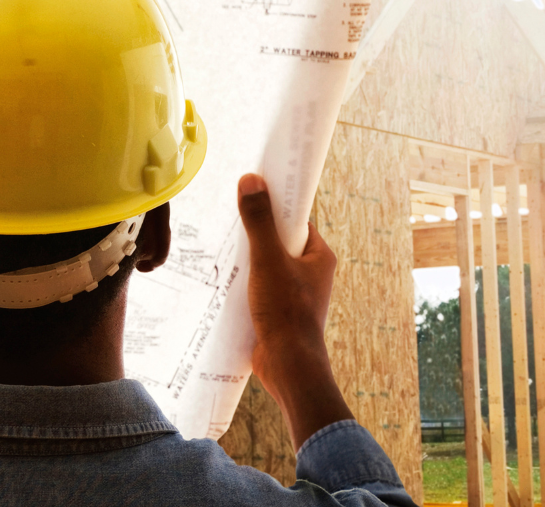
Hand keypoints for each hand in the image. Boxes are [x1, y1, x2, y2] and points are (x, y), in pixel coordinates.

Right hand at [237, 173, 351, 448]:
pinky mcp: (280, 312)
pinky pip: (261, 288)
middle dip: (256, 236)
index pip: (297, 222)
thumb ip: (259, 220)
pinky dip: (245, 283)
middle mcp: (312, 274)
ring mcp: (296, 294)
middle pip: (280, 243)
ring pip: (268, 267)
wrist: (287, 365)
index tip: (252, 200)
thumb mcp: (267, 259)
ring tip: (224, 254)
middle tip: (231, 228)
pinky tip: (225, 282)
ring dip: (248, 261)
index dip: (276, 209)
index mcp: (320, 257)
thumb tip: (251, 180)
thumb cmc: (285, 312)